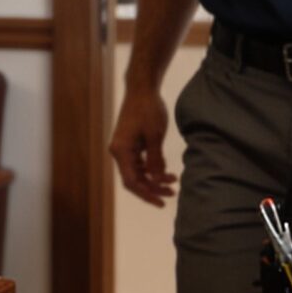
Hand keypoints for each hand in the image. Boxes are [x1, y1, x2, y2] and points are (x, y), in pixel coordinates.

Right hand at [108, 83, 176, 206]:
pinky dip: (151, 169)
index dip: (146, 194)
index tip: (162, 201)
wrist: (142, 90)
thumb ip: (155, 159)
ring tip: (172, 181)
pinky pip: (139, 163)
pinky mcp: (130, 144)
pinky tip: (165, 171)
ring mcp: (123, 148)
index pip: (131, 181)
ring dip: (153, 178)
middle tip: (172, 192)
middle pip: (134, 179)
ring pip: (137, 172)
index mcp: (121, 151)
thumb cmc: (148, 110)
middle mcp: (119, 152)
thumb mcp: (155, 136)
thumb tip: (157, 178)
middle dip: (152, 188)